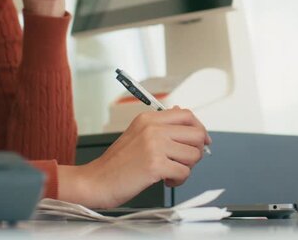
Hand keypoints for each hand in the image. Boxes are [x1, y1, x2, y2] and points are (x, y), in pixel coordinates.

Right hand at [59, 108, 211, 208]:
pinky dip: (178, 181)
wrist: (96, 181)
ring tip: (170, 172)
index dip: (199, 129)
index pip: (187, 115)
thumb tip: (185, 117)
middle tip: (184, 161)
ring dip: (186, 168)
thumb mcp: (137, 134)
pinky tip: (165, 181)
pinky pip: (184, 172)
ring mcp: (154, 146)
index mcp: (148, 118)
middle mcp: (152, 128)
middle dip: (196, 152)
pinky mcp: (155, 165)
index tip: (201, 141)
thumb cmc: (116, 163)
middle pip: (196, 134)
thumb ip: (160, 126)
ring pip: (193, 155)